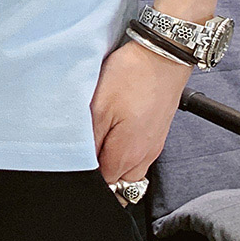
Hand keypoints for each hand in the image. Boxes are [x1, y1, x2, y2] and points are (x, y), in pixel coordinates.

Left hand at [90, 38, 192, 205]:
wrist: (164, 55)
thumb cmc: (131, 75)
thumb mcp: (99, 105)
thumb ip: (90, 140)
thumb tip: (82, 164)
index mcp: (127, 155)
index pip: (103, 185)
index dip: (87, 173)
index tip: (76, 156)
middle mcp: (144, 157)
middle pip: (119, 183)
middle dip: (102, 173)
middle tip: (87, 146)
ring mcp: (153, 146)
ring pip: (130, 171)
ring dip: (114, 161)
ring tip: (101, 135)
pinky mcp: (157, 133)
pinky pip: (139, 154)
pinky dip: (125, 149)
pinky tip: (116, 127)